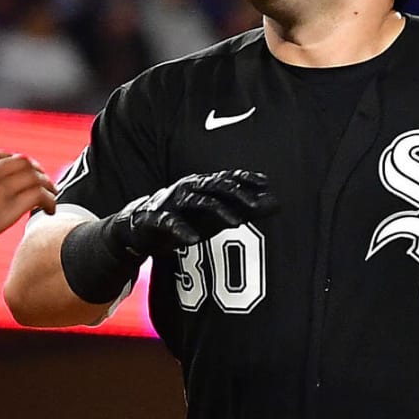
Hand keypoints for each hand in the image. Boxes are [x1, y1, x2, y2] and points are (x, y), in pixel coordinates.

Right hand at [0, 150, 57, 246]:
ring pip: (34, 177)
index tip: (19, 172)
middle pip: (21, 162)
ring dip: (47, 185)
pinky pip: (38, 196)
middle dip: (36, 170)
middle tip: (43, 182)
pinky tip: (51, 210)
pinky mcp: (8, 207)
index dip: (13, 162)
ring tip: (52, 196)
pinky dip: (50, 201)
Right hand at [107, 169, 277, 257]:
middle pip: (217, 186)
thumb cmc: (184, 218)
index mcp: (202, 184)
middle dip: (238, 195)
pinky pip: (170, 222)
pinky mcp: (156, 218)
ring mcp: (172, 201)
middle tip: (258, 205)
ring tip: (237, 223)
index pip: (227, 178)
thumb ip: (244, 209)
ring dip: (219, 211)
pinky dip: (182, 230)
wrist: (140, 227)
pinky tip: (193, 240)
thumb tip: (277, 203)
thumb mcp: (215, 215)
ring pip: (198, 202)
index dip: (246, 179)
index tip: (266, 184)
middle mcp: (188, 188)